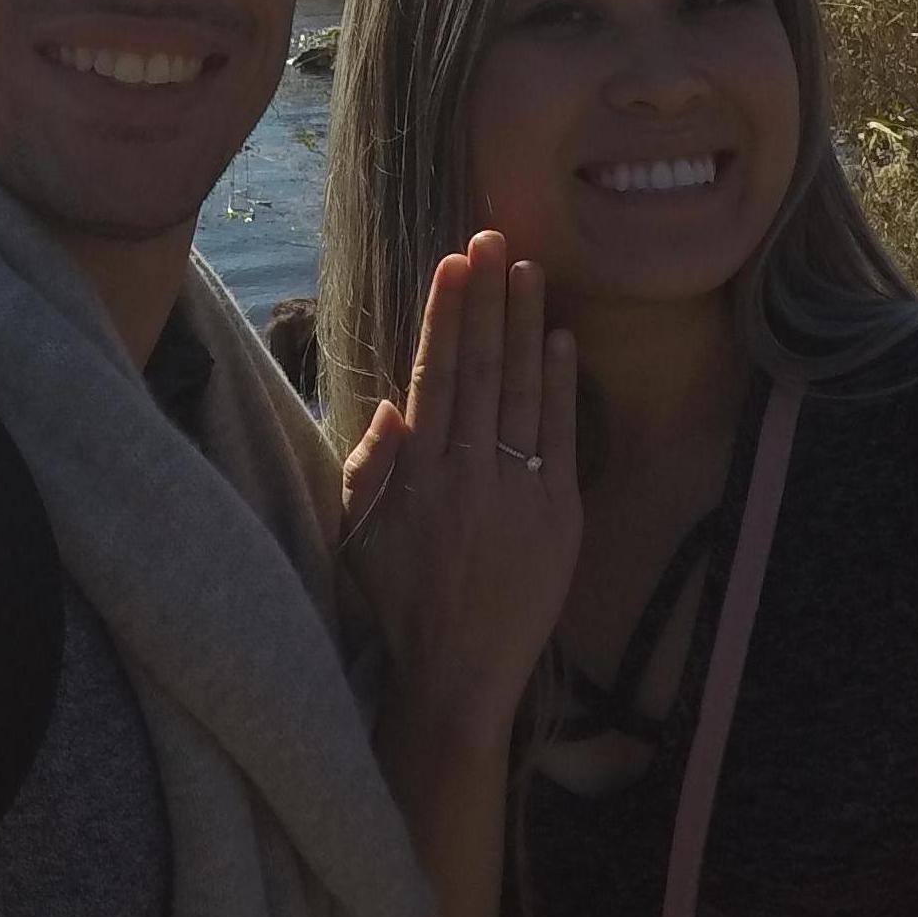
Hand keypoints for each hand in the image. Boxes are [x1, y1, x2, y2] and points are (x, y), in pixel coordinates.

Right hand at [339, 230, 580, 747]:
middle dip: (487, 299)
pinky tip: (561, 340)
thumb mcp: (355, 534)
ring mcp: (519, 494)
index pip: (434, 373)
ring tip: (529, 271)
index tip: (453, 263)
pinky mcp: (559, 517)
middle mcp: (469, 474)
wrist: (459, 677)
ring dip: (526, 325)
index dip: (445, 314)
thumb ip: (368, 466)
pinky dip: (562, 387)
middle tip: (495, 239)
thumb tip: (389, 402)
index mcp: (417, 473)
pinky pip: (562, 438)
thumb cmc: (398, 600)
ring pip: (523, 392)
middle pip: (482, 368)